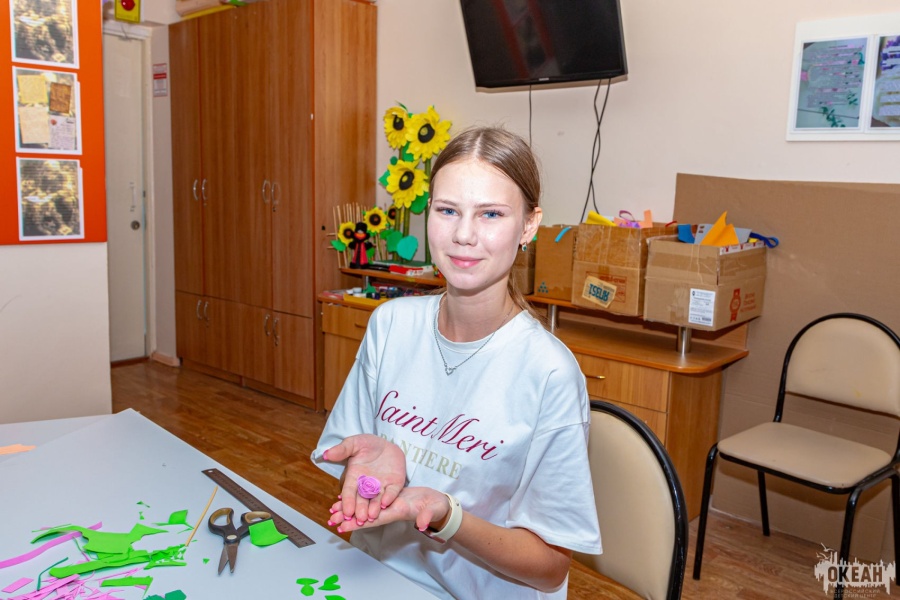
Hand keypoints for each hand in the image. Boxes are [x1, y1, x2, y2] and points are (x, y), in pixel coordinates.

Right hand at [322, 434, 406, 524]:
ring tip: (371, 516)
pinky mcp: (394, 484)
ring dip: (374, 508)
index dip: (348, 501)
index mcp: (354, 477)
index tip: (346, 512)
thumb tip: (326, 454)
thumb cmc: (367, 445)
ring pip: (376, 500)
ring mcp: (381, 486)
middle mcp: (366, 485)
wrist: (386, 444)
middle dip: (360, 509)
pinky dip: (389, 497)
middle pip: (362, 500)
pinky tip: (385, 503)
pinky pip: (392, 492)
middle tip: (359, 519)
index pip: (349, 491)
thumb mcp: (354, 443)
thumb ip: (342, 449)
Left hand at [326, 486, 450, 533]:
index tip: (342, 527)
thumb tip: (421, 525)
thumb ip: (426, 517)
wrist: (437, 503)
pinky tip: (350, 496)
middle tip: (331, 518)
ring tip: (334, 508)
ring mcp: (388, 504)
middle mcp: (389, 509)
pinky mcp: (389, 496)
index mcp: (396, 512)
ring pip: (365, 506)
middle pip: (365, 515)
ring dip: (351, 508)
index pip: (374, 519)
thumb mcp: (432, 510)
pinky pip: (371, 498)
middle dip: (348, 517)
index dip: (358, 524)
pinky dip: (360, 498)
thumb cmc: (435, 507)